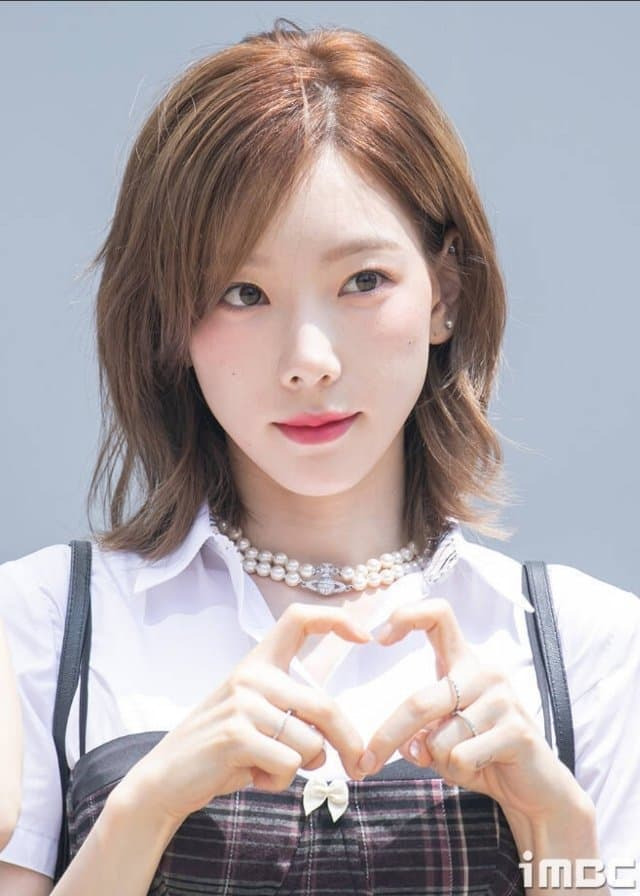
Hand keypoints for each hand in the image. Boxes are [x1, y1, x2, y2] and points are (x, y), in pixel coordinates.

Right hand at [128, 603, 370, 824]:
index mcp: (258, 663)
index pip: (298, 619)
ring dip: (299, 768)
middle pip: (324, 705)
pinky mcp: (237, 735)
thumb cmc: (222, 748)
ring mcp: (243, 703)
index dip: (335, 618)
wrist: (167, 778)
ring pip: (310, 743)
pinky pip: (288, 764)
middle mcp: (251, 676)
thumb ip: (294, 710)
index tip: (366, 635)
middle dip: (349, 743)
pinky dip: (278, 781)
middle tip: (360, 768)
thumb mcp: (256, 716)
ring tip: (266, 766)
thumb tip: (343, 728)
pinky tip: (252, 776)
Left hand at [360, 599, 580, 821]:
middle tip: (367, 763)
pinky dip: (459, 772)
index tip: (379, 638)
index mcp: (464, 663)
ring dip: (440, 761)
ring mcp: (504, 699)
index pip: (439, 615)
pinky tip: (482, 766)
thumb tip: (410, 743)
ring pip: (440, 738)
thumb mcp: (441, 741)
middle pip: (420, 701)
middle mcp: (484, 673)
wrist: (535, 788)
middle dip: (388, 736)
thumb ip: (420, 735)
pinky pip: (462, 756)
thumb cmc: (481, 755)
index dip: (406, 616)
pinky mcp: (517, 731)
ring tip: (465, 759)